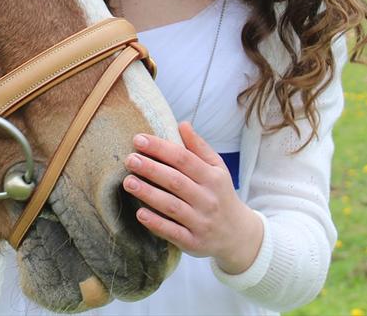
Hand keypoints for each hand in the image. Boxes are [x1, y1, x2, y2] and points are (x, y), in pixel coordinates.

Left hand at [123, 122, 263, 273]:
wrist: (238, 235)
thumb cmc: (221, 195)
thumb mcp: (217, 169)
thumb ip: (199, 148)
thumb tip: (182, 124)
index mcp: (213, 178)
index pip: (184, 159)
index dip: (160, 148)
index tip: (138, 139)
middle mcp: (208, 199)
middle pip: (176, 181)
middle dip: (151, 169)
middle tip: (129, 159)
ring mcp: (201, 222)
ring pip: (172, 206)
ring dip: (149, 194)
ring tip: (128, 182)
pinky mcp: (193, 242)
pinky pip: (173, 232)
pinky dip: (156, 223)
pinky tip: (139, 213)